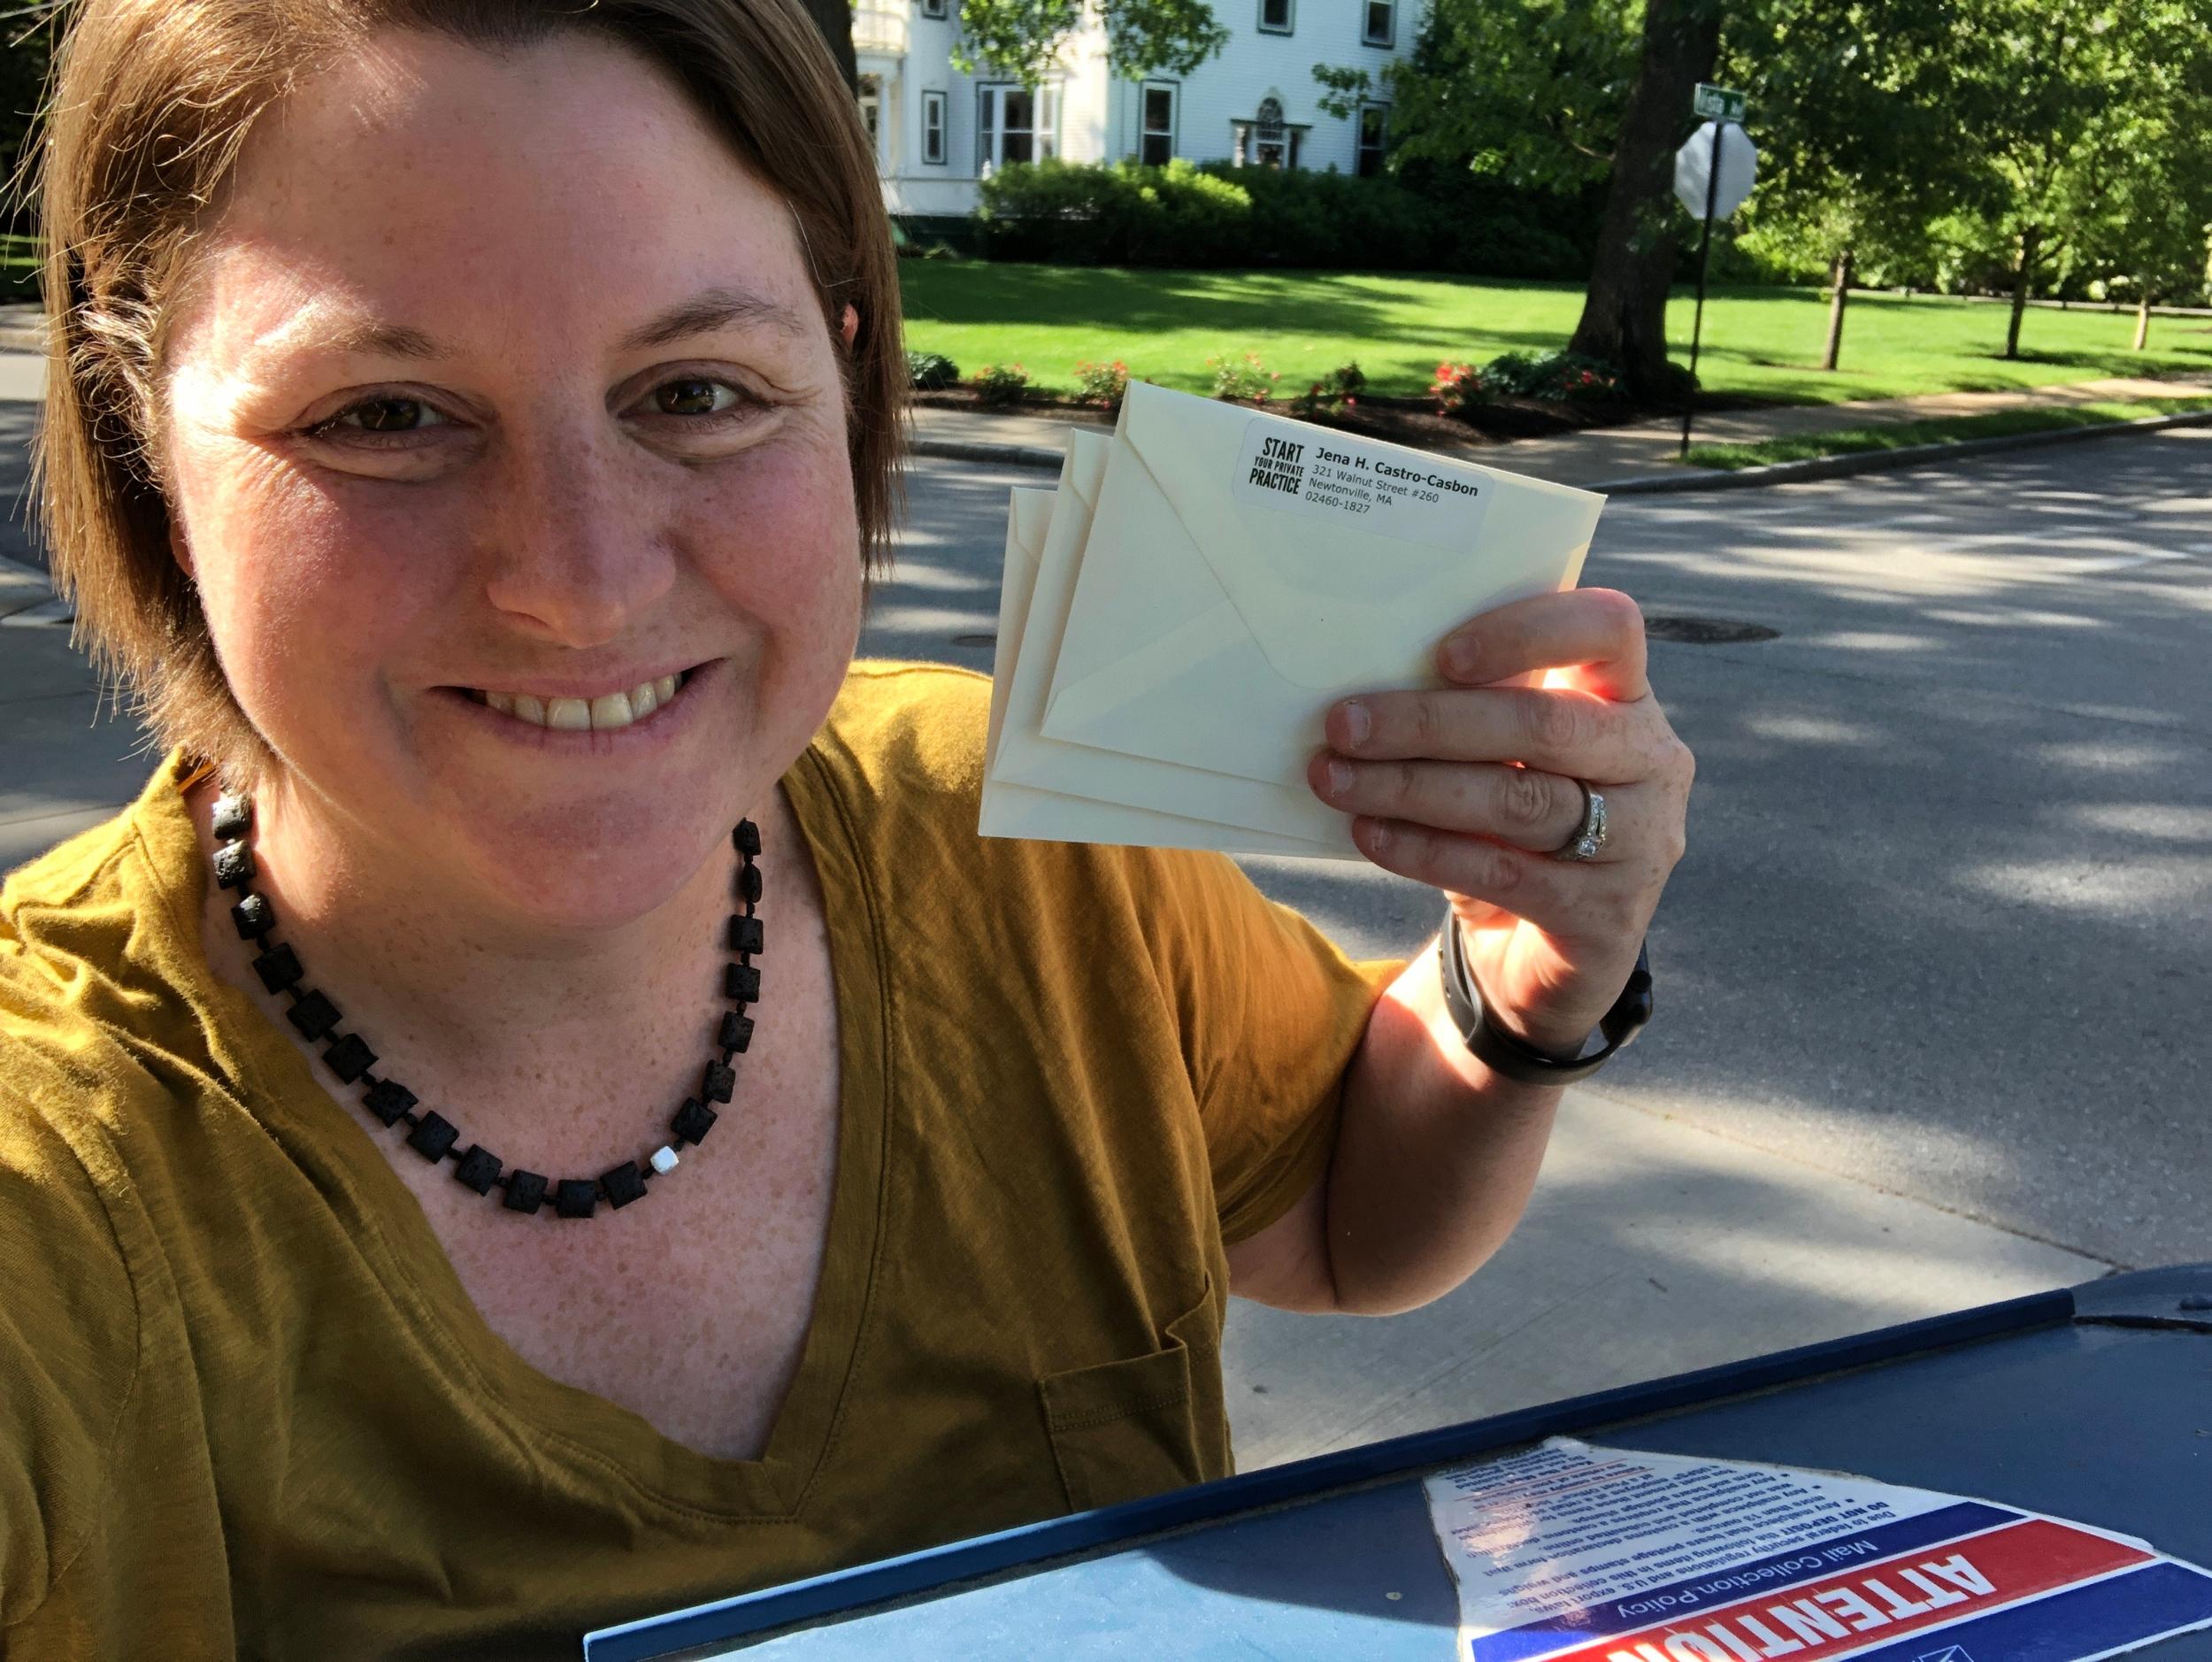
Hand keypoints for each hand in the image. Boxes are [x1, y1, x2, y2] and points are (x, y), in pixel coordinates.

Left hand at [1306, 588, 1693, 1058]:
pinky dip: (1426, 851)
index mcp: (1628, 698)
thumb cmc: (1514, 824)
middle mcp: (1651, 763)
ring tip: (1334, 778)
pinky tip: (1369, 833)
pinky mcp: (1606, 916)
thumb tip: (1367, 689)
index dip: (1529, 632)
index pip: (1607, 630)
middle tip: (1343, 724)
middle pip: (1545, 724)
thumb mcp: (1508, 758)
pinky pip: (1503, 873)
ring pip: (1518, 801)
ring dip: (1412, 787)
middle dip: (1430, 722)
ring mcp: (1640, 843)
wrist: (1545, 952)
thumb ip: (1474, 711)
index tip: (1441, 654)